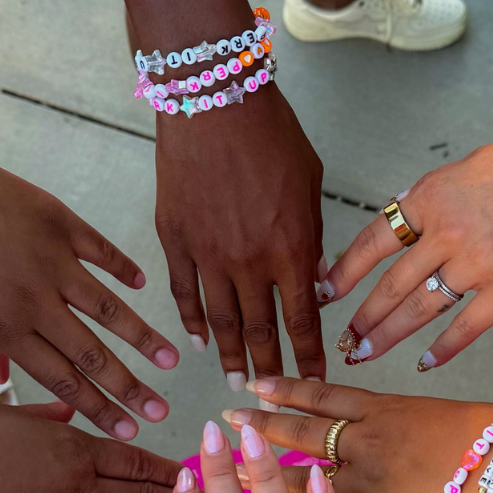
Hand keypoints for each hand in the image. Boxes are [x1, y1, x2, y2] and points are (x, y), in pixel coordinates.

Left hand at [0, 146, 179, 439]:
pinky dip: (123, 267)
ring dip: (143, 335)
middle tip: (162, 411)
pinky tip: (142, 283)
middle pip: (93, 353)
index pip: (61, 379)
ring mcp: (51, 258)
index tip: (127, 429)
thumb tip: (3, 378)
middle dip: (131, 387)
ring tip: (172, 357)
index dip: (98, 407)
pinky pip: (100, 249)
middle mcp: (34, 300)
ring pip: (109, 307)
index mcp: (3, 327)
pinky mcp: (57, 219)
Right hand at [155, 85, 327, 388]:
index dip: (310, 354)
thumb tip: (313, 278)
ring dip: (229, 353)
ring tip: (233, 378)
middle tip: (270, 389)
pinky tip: (197, 341)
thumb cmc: (271, 134)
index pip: (302, 319)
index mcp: (290, 248)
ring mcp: (207, 254)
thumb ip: (311, 237)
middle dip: (269, 364)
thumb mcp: (309, 184)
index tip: (317, 378)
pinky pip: (183, 293)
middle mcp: (248, 261)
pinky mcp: (175, 240)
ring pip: (220, 319)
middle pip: (261, 328)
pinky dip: (191, 321)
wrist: (213, 102)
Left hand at [220, 379, 492, 492]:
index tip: (256, 384)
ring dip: (268, 480)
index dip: (287, 389)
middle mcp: (367, 443)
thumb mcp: (455, 413)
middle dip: (263, 427)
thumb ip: (423, 421)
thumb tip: (419, 426)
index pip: (325, 396)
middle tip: (228, 421)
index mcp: (387, 411)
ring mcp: (368, 486)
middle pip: (303, 433)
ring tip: (235, 478)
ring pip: (305, 482)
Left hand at [322, 113, 492, 370]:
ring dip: (387, 337)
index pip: (371, 243)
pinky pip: (465, 328)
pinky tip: (424, 363)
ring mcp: (477, 265)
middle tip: (343, 340)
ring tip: (365, 354)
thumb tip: (408, 220)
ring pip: (417, 311)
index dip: (342, 272)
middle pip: (388, 285)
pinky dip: (440, 349)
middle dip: (360, 317)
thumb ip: (434, 198)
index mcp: (430, 196)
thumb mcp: (468, 167)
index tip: (324, 292)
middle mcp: (445, 233)